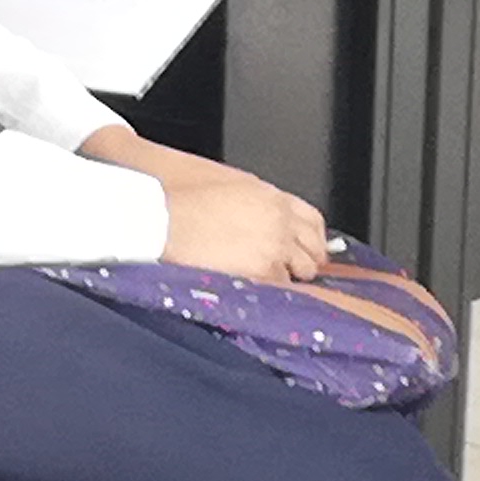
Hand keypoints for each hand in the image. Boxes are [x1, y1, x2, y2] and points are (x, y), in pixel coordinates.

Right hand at [153, 158, 330, 283]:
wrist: (165, 220)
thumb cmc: (185, 203)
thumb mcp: (230, 189)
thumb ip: (257, 204)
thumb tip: (262, 220)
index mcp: (272, 198)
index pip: (312, 220)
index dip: (314, 238)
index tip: (310, 248)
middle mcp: (280, 220)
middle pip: (314, 248)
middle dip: (306, 261)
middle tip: (297, 271)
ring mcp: (276, 245)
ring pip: (302, 270)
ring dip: (290, 276)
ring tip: (273, 282)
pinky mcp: (264, 268)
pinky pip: (283, 287)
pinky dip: (275, 290)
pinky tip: (263, 290)